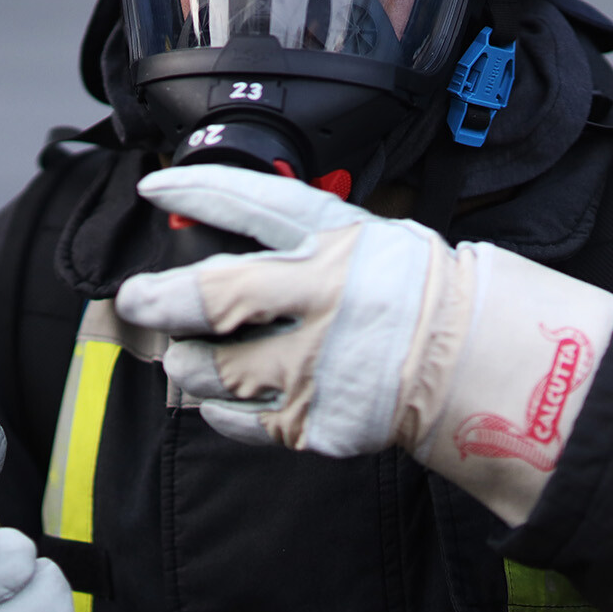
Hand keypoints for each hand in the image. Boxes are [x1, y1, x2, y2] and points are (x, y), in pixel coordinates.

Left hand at [114, 166, 612, 524]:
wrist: (474, 368)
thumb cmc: (414, 297)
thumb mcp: (369, 239)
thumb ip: (304, 235)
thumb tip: (220, 230)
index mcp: (337, 241)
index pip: (255, 204)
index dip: (197, 192)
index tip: (154, 190)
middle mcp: (325, 298)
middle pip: (217, 296)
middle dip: (160, 299)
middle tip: (138, 301)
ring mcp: (320, 363)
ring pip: (216, 369)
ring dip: (187, 364)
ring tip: (183, 358)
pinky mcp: (316, 418)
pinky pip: (239, 420)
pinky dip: (219, 410)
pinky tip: (220, 400)